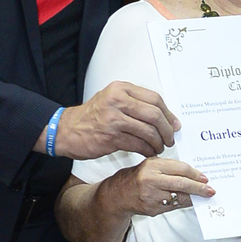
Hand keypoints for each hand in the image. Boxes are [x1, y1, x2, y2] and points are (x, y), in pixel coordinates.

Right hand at [38, 83, 179, 160]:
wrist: (66, 130)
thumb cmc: (91, 117)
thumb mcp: (112, 100)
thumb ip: (135, 103)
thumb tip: (164, 116)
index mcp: (120, 88)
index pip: (155, 99)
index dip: (168, 114)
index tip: (174, 124)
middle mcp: (118, 100)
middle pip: (155, 115)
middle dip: (167, 130)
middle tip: (170, 139)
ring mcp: (114, 119)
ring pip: (149, 131)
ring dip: (158, 143)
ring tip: (159, 147)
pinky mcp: (111, 137)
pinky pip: (139, 145)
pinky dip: (148, 151)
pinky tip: (149, 153)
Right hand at [109, 157, 213, 215]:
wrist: (119, 194)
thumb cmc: (138, 178)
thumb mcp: (151, 166)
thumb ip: (170, 168)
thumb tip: (194, 175)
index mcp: (153, 165)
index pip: (180, 168)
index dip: (195, 174)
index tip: (205, 178)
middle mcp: (151, 180)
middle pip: (182, 183)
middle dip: (199, 188)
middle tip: (210, 190)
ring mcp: (152, 196)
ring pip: (179, 197)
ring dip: (193, 198)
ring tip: (203, 196)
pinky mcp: (153, 208)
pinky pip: (173, 206)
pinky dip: (183, 203)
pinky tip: (189, 201)